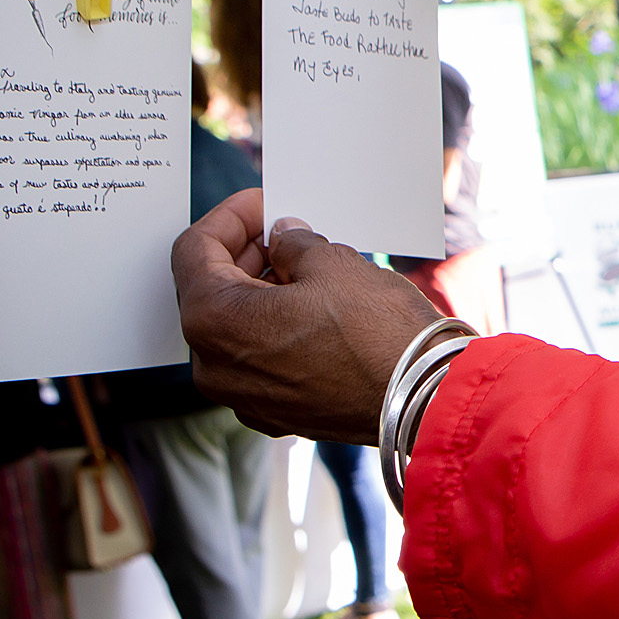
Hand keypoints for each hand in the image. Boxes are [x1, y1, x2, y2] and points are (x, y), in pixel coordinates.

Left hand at [172, 189, 443, 441]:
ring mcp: (244, 397)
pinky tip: (315, 312)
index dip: (230, 217)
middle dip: (247, 255)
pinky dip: (278, 331)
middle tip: (286, 232)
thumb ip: (292, 244)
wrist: (423, 398)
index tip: (263, 204)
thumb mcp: (333, 262)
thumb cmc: (377, 333)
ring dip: (263, 293)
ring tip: (309, 270)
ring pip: (238, 329)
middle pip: (212, 292)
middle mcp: (214, 366)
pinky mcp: (275, 414)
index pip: (195, 250)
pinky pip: (261, 361)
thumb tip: (283, 239)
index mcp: (214, 321)